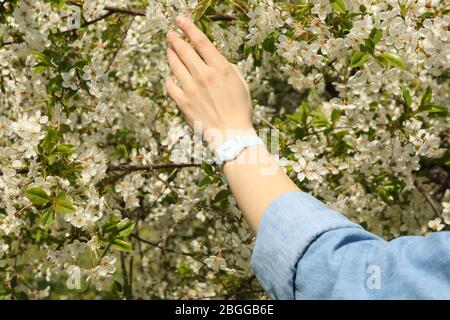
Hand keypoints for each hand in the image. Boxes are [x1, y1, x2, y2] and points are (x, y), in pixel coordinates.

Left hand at [165, 16, 254, 150]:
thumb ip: (228, 67)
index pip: (200, 41)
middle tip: (171, 34)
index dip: (188, 27)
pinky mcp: (183, 102)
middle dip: (175, 38)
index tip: (180, 20)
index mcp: (220, 68)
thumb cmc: (240, 109)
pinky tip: (170, 76)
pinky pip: (170, 86)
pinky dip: (169, 79)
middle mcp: (203, 75)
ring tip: (170, 49)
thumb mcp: (240, 83)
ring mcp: (191, 89)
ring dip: (171, 54)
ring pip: (175, 65)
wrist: (231, 134)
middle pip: (184, 50)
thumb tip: (216, 59)